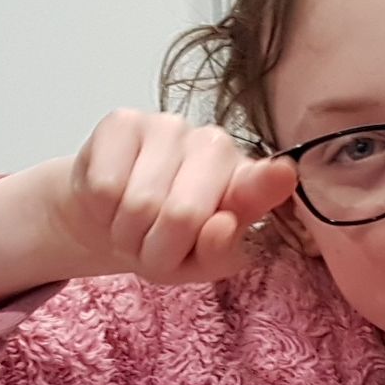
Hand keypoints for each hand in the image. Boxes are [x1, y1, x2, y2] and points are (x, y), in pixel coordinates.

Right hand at [44, 110, 299, 283]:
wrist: (111, 219)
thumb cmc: (167, 241)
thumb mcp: (199, 263)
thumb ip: (219, 252)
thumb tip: (223, 224)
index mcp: (248, 183)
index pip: (261, 182)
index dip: (268, 182)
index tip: (282, 174)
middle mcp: (216, 146)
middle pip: (182, 215)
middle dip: (157, 250)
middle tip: (153, 247)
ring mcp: (170, 127)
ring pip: (138, 204)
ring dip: (126, 235)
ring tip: (133, 227)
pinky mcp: (123, 121)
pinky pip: (105, 187)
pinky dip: (102, 212)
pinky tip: (112, 202)